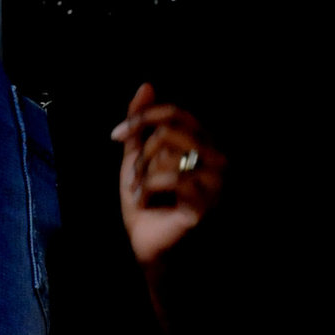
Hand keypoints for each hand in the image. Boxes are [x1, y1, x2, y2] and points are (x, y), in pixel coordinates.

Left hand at [112, 81, 226, 275]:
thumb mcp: (139, 157)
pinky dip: (147, 188)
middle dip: (141, 153)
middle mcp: (217, 160)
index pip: (176, 113)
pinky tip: (145, 202)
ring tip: (139, 191)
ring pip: (168, 153)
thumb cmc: (148, 205)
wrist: (150, 248)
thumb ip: (142, 124)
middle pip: (169, 132)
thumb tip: (146, 85)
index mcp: (203, 146)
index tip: (117, 135)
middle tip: (133, 176)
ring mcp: (217, 183)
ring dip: (142, 173)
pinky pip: (172, 177)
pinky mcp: (208, 204)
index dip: (142, 119)